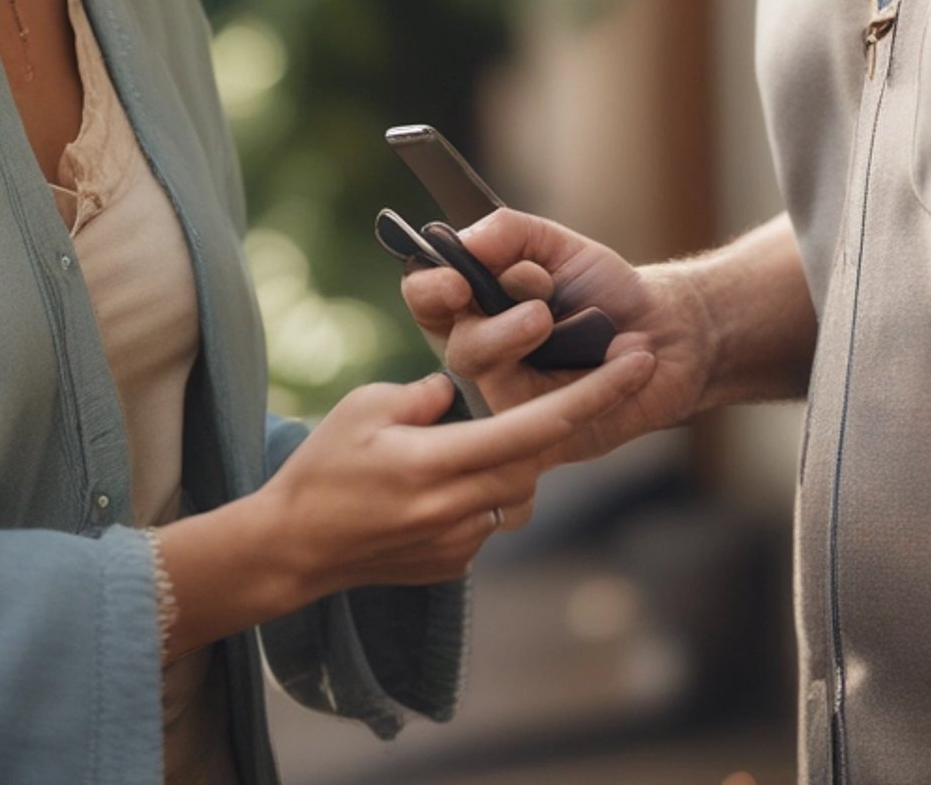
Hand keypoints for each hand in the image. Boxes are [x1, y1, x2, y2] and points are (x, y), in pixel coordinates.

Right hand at [259, 350, 656, 601]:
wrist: (292, 549)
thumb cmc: (323, 467)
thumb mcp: (368, 407)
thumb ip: (427, 395)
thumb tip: (460, 391)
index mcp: (436, 462)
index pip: (535, 427)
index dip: (593, 395)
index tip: (638, 365)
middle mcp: (456, 509)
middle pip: (538, 460)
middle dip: (557, 422)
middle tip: (563, 389)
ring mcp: (458, 544)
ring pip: (520, 492)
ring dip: (515, 459)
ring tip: (477, 436)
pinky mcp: (454, 566)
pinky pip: (492, 518)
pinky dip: (484, 489)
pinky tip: (445, 478)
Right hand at [401, 209, 710, 463]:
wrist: (669, 333)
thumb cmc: (604, 288)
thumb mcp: (558, 245)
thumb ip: (510, 232)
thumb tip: (467, 239)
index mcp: (474, 303)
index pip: (427, 296)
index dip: (430, 289)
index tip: (457, 281)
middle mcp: (484, 352)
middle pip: (459, 348)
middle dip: (497, 331)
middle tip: (541, 314)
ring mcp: (512, 398)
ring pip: (499, 390)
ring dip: (535, 357)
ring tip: (588, 333)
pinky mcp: (545, 436)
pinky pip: (549, 423)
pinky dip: (600, 384)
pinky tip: (631, 357)